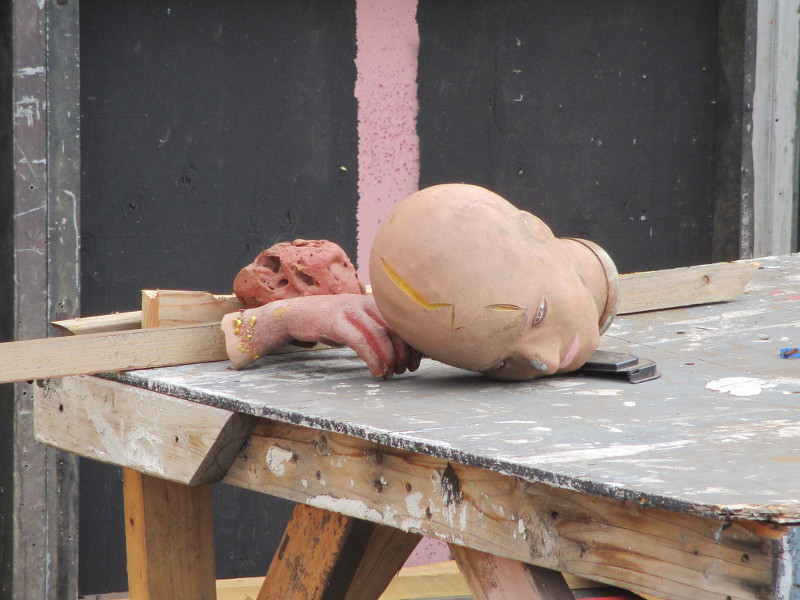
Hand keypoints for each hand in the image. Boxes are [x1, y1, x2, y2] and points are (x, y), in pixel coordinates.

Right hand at [221, 294, 420, 378]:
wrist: (295, 315)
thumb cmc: (331, 323)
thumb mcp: (357, 323)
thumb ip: (376, 331)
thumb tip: (403, 352)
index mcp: (374, 302)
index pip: (402, 321)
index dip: (413, 343)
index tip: (417, 361)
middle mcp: (364, 302)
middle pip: (395, 326)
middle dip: (404, 351)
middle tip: (405, 369)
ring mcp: (349, 310)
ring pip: (379, 333)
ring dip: (390, 357)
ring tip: (391, 373)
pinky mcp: (334, 321)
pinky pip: (359, 340)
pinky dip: (372, 358)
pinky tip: (377, 371)